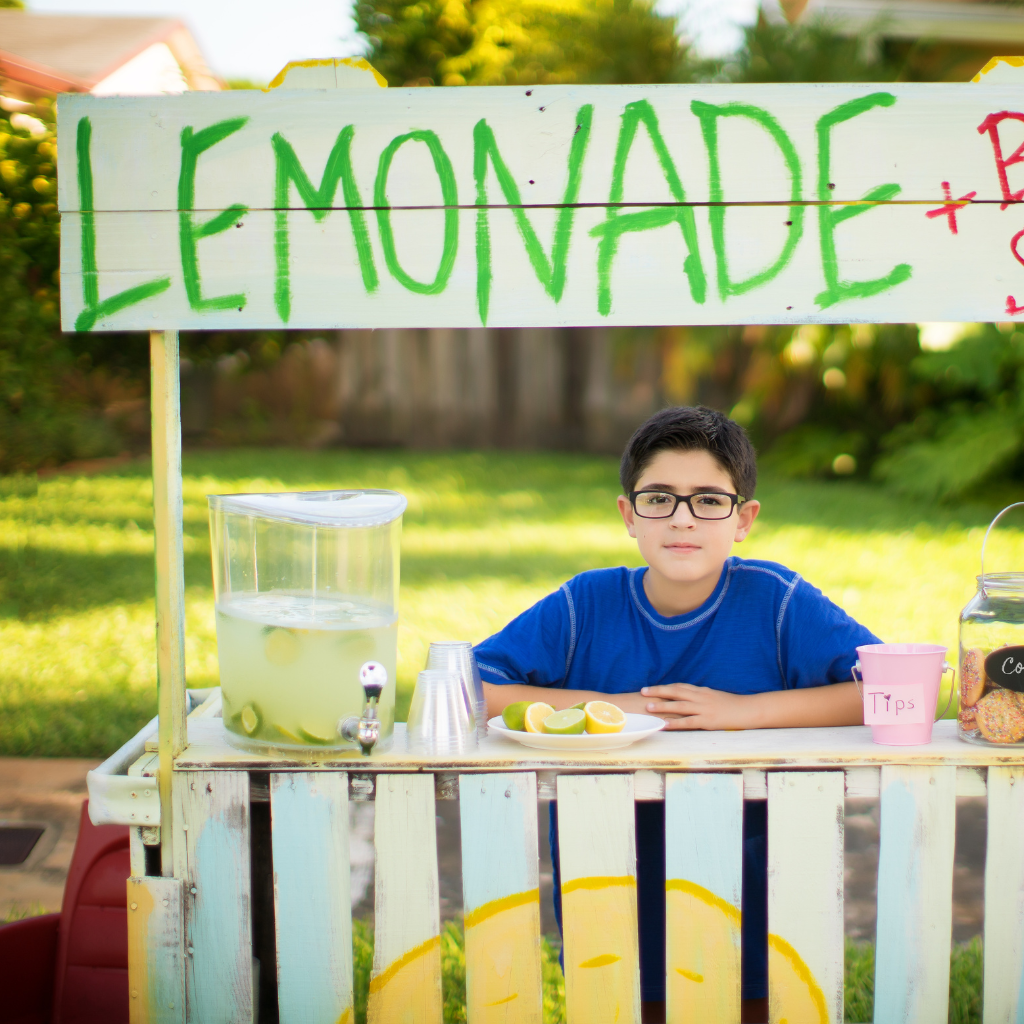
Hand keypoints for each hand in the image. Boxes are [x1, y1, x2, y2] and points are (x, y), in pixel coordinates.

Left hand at [640, 683, 756, 730]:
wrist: (747, 710)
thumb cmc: (731, 705)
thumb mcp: (714, 696)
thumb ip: (701, 697)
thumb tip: (688, 698)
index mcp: (702, 691)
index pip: (680, 686)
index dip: (665, 687)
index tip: (652, 688)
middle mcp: (701, 697)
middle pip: (676, 692)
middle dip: (658, 691)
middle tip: (643, 692)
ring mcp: (704, 708)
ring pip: (679, 706)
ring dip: (662, 706)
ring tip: (648, 707)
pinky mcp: (707, 721)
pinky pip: (688, 722)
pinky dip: (675, 723)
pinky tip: (664, 724)